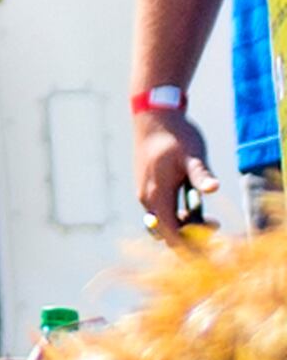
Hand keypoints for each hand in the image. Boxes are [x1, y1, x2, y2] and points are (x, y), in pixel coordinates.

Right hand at [136, 113, 205, 242]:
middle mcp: (147, 197)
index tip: (213, 236)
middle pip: (167, 232)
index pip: (171, 233)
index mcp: (157, 193)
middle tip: (215, 223)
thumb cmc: (176, 134)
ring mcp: (144, 192)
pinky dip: (176, 214)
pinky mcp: (146, 186)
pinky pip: (160, 211)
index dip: (191, 242)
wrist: (154, 117)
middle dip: (191, 235)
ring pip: (163, 222)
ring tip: (205, 213)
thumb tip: (213, 188)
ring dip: (183, 224)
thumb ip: (201, 174)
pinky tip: (191, 201)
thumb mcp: (193, 154)